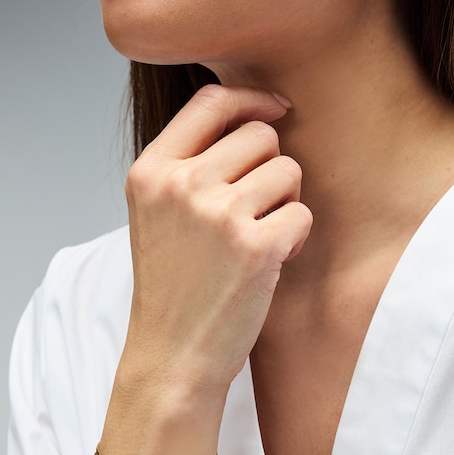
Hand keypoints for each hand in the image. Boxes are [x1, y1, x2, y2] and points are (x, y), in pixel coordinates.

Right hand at [120, 84, 311, 399]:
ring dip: (285, 203)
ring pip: (288, 171)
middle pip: (261, 134)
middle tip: (255, 211)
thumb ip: (191, 164)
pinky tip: (269, 263)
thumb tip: (257, 115)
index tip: (276, 108)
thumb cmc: (174, 287)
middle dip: (270, 168)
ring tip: (258, 239)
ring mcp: (219, 214)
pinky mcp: (257, 246)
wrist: (173, 356)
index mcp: (151, 172)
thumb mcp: (158, 215)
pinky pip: (303, 214)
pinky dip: (295, 238)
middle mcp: (181, 185)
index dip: (251, 98)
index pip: (211, 100)